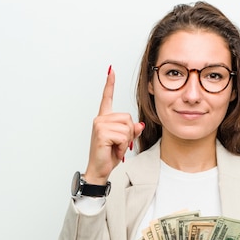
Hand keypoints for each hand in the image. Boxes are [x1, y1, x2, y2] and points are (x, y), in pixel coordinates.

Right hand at [84, 66, 144, 184]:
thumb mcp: (124, 142)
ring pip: (127, 127)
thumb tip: (139, 125)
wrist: (99, 170)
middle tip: (119, 144)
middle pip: (128, 118)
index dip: (110, 84)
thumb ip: (132, 131)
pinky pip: (123, 136)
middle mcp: (100, 119)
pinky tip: (114, 150)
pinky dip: (122, 146)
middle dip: (129, 133)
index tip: (111, 70)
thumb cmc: (109, 156)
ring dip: (126, 141)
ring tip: (115, 148)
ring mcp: (100, 125)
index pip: (107, 98)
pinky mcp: (102, 133)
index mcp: (104, 119)